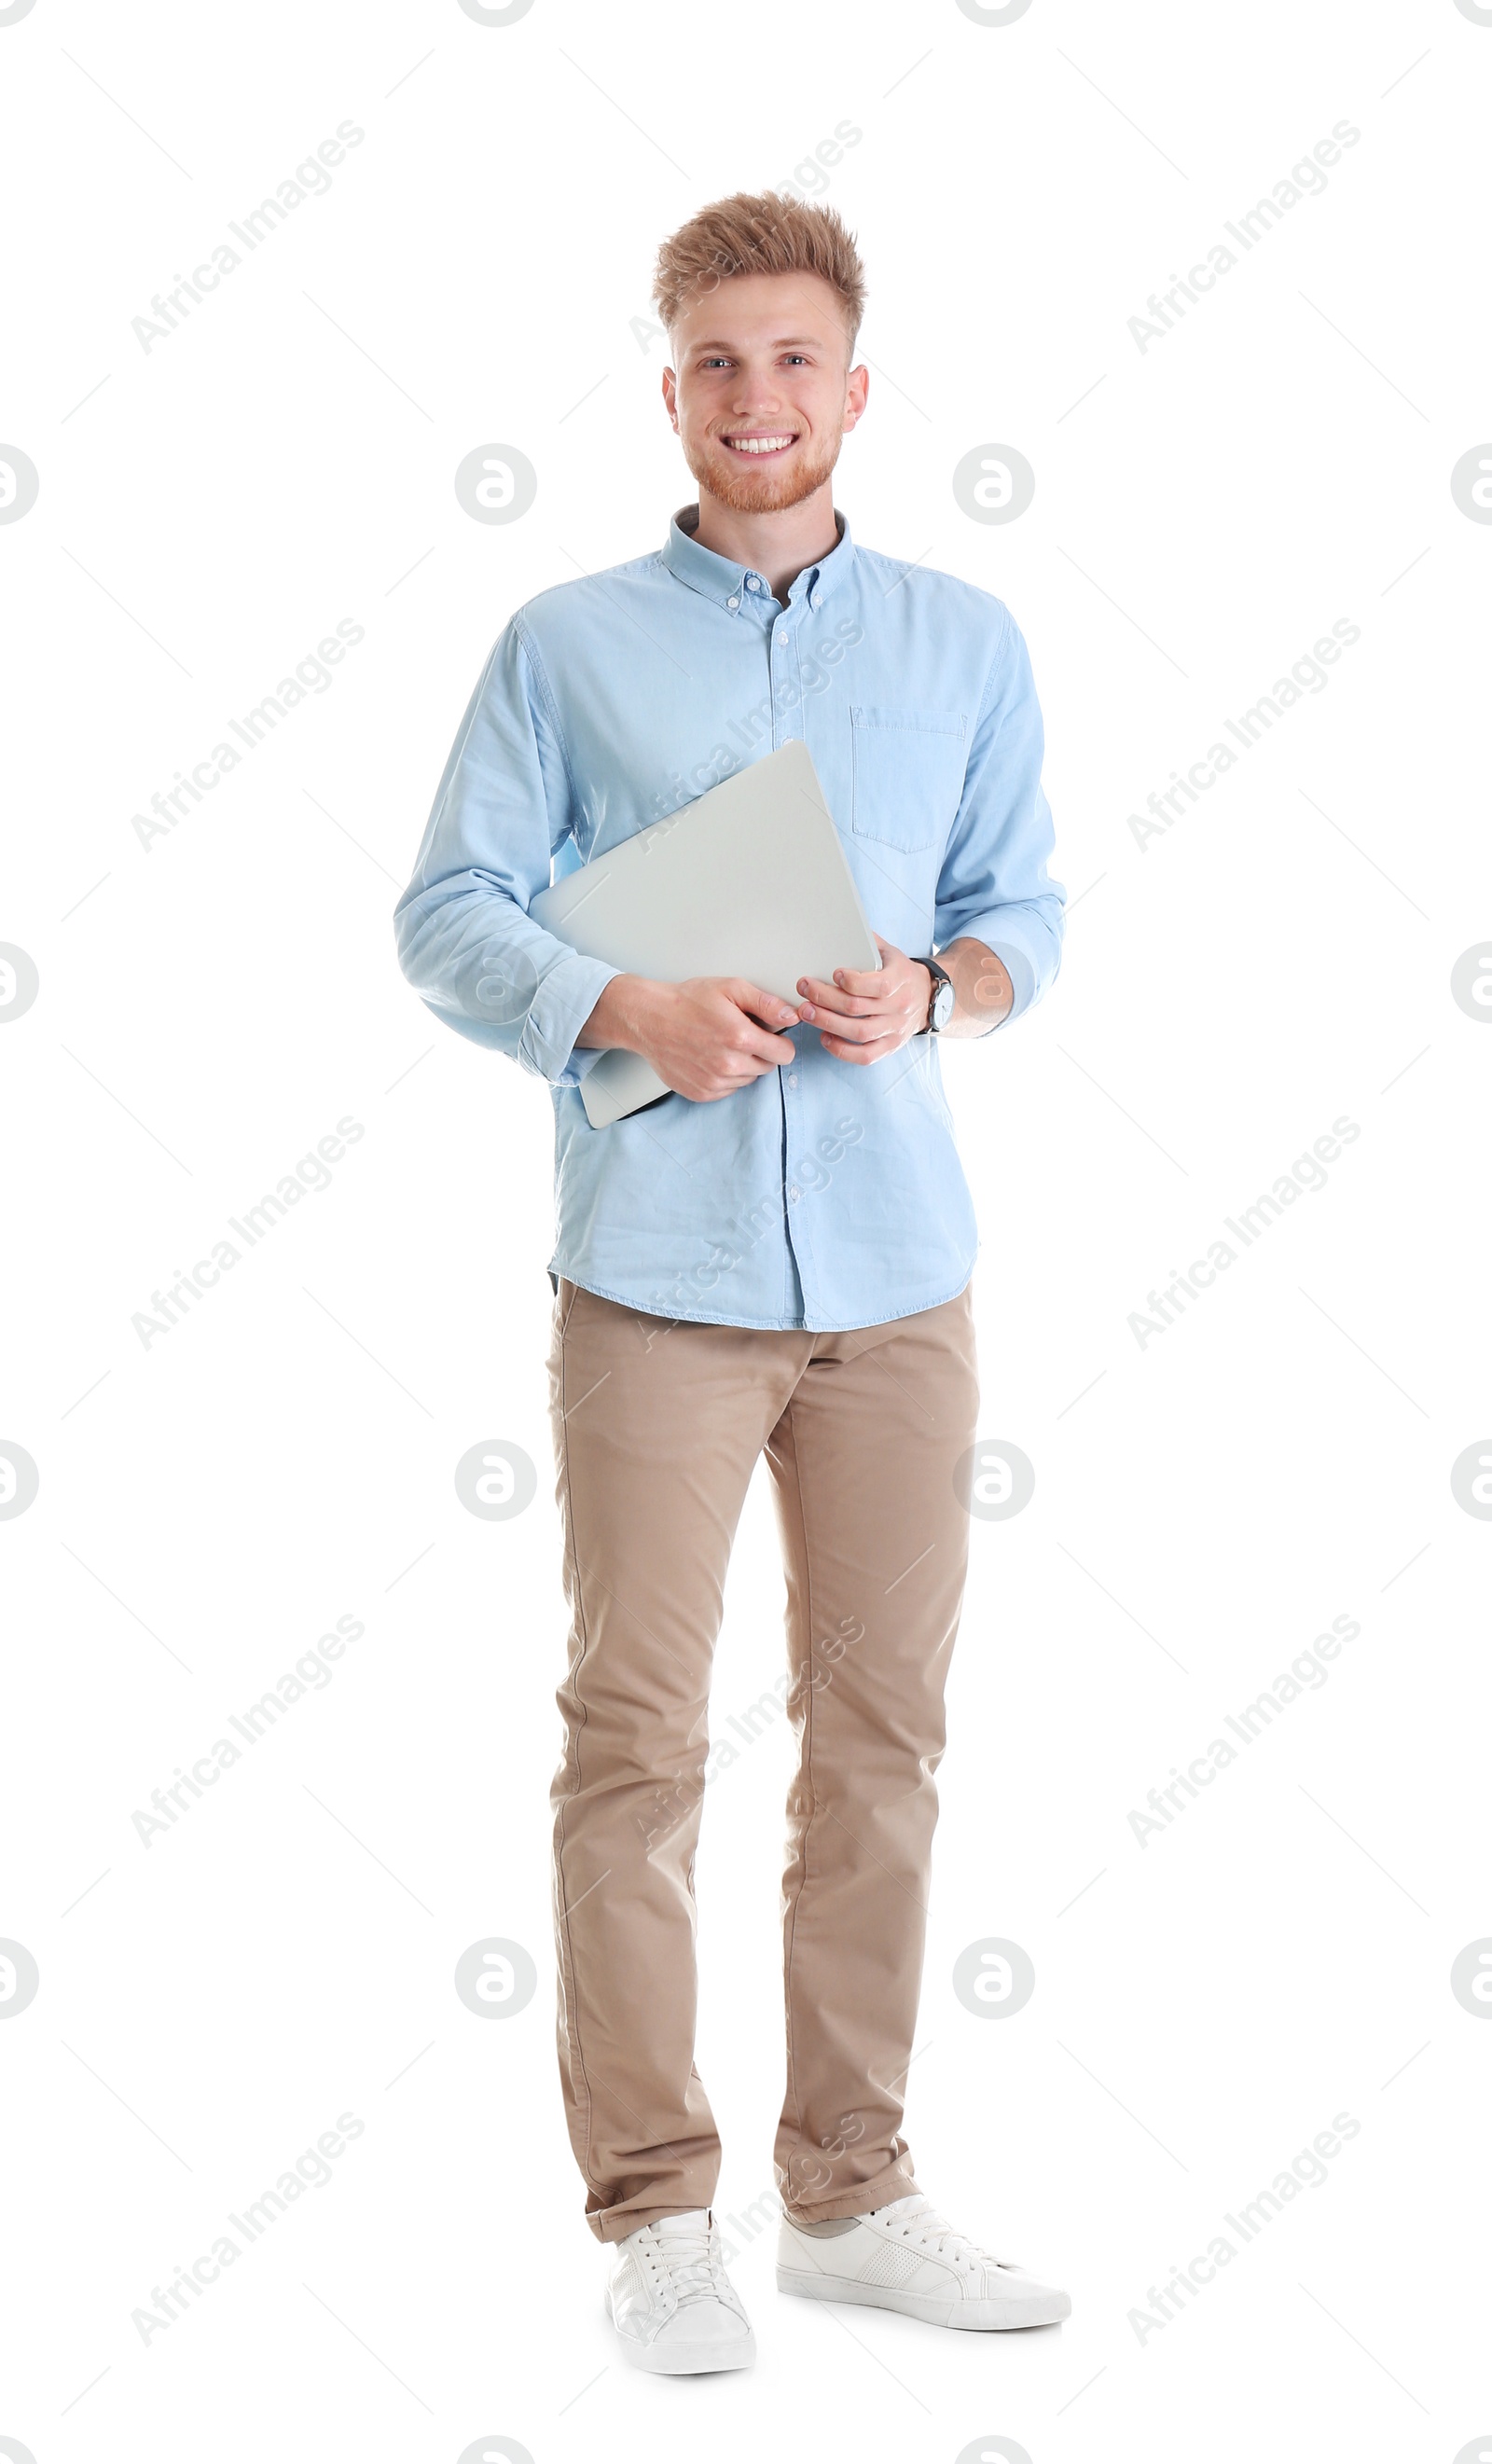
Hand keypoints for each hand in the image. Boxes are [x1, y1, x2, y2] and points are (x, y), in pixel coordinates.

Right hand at [578, 973, 800, 1103]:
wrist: (649, 1019)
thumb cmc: (687, 1001)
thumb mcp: (730, 988)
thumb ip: (765, 1002)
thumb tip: (792, 1015)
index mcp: (739, 1038)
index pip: (784, 1054)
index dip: (780, 1042)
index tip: (770, 1035)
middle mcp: (728, 1065)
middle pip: (767, 1067)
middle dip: (760, 1052)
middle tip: (739, 1034)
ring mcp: (714, 1082)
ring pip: (748, 1079)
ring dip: (742, 1064)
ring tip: (721, 1044)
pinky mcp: (702, 1093)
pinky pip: (728, 1089)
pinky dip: (725, 1076)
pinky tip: (710, 1057)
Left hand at [794, 936, 931, 1064]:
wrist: (928, 998)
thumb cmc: (899, 972)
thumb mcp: (890, 952)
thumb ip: (867, 942)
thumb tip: (839, 924)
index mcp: (900, 979)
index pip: (877, 984)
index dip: (852, 981)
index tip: (833, 972)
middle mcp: (899, 1006)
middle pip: (858, 1008)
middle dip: (825, 998)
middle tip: (804, 988)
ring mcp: (895, 1029)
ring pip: (859, 1032)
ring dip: (827, 1023)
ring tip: (806, 1012)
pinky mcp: (890, 1046)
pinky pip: (866, 1056)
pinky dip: (842, 1051)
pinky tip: (825, 1037)